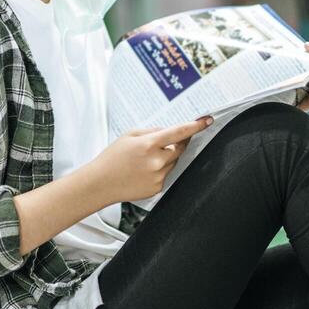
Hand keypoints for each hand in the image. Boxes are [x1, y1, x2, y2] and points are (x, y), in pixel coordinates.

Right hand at [88, 117, 213, 203]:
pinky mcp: (157, 188)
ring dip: (166, 157)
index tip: (207, 121)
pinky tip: (143, 171)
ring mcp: (158, 176)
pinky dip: (159, 170)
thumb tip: (169, 131)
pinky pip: (166, 174)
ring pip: (173, 162)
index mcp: (149, 144)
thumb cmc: (112, 158)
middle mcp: (157, 161)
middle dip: (177, 143)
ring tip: (144, 160)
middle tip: (165, 142)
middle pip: (179, 148)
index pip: (179, 132)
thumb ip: (152, 131)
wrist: (101, 183)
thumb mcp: (130, 135)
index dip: (196, 126)